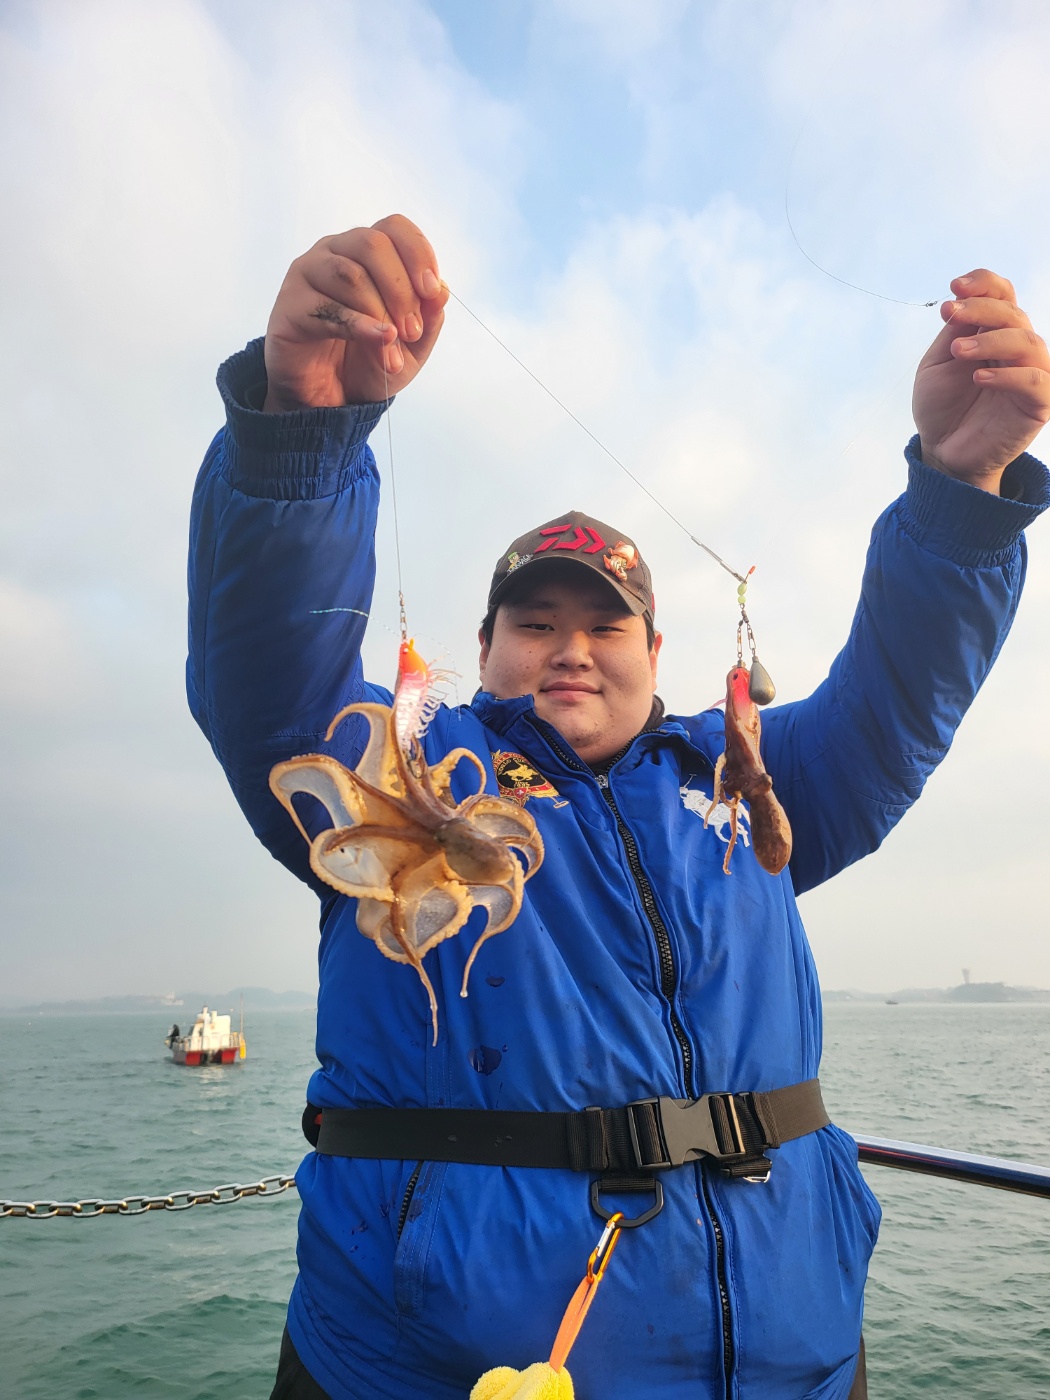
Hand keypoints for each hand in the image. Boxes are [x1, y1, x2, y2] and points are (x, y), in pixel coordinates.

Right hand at [263, 215, 447, 411]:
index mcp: (365, 252)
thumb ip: (428, 319)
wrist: (331, 398)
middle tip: (413, 331)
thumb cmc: (369, 361)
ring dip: (381, 315)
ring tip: (393, 354)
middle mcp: (333, 252)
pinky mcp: (290, 306)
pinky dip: (359, 327)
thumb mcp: (412, 346)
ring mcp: (307, 275)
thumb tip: (442, 291)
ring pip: (350, 274)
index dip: (417, 253)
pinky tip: (380, 342)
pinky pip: (327, 308)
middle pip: (371, 244)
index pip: (393, 227)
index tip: (431, 291)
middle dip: (401, 290)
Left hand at [912, 270, 1049, 491]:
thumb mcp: (937, 365)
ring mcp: (1030, 375)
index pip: (1003, 296)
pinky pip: (1036, 381)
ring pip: (1027, 342)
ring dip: (992, 339)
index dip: (985, 284)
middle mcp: (1016, 350)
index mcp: (993, 334)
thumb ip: (953, 334)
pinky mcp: (1038, 404)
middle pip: (1013, 314)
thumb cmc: (941, 408)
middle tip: (952, 314)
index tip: (955, 286)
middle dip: (982, 309)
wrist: (942, 452)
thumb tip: (960, 301)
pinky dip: (1009, 374)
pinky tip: (979, 377)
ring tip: (959, 351)